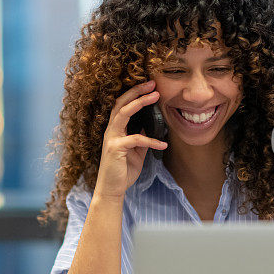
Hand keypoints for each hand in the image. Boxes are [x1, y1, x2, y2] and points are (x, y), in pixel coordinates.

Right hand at [95, 80, 167, 199]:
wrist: (112, 189)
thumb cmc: (122, 170)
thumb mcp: (136, 151)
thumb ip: (141, 138)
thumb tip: (149, 126)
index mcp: (115, 129)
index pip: (123, 105)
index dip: (135, 94)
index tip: (150, 86)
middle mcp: (111, 130)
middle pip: (121, 103)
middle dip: (136, 91)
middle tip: (152, 83)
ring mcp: (111, 138)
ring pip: (124, 113)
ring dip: (140, 102)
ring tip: (156, 96)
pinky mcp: (115, 148)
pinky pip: (136, 139)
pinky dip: (151, 140)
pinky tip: (163, 144)